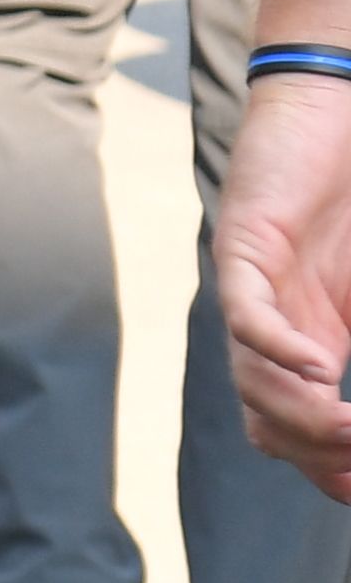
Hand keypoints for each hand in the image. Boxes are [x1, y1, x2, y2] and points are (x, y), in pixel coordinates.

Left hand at [221, 69, 350, 494]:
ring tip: (348, 427)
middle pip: (269, 421)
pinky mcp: (242, 246)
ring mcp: (254, 290)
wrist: (332, 114)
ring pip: (254, 379)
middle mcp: (273, 328)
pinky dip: (280, 347)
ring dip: (301, 412)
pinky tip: (322, 367)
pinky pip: (247, 314)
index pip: (298, 431)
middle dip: (316, 454)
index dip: (331, 468)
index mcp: (311, 343)